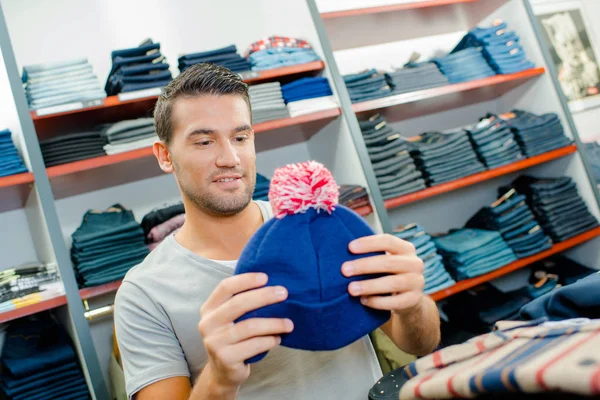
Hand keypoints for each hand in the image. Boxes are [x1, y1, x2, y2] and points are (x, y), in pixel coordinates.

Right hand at [198, 273, 293, 393]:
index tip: (266, 277)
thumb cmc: (233, 338)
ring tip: (289, 324)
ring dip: (273, 323)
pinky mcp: (226, 358)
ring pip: (249, 326)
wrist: (223, 372)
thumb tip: (272, 283)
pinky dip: (269, 340)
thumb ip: (242, 302)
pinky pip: (254, 345)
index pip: (225, 287)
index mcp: (209, 308)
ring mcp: (215, 342)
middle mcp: (208, 324)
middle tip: (284, 293)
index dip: (246, 280)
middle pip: (238, 304)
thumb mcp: (230, 318)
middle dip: (264, 296)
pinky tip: (278, 338)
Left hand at [341, 234, 424, 314]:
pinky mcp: (414, 300)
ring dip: (369, 286)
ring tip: (351, 289)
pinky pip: (395, 302)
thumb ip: (371, 254)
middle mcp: (415, 263)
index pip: (388, 241)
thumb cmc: (389, 274)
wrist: (408, 298)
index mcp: (406, 249)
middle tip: (344, 270)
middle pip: (388, 262)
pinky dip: (377, 302)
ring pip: (392, 283)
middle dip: (363, 266)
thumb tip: (341, 251)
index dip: (368, 243)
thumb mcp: (384, 260)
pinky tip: (363, 300)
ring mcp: (417, 282)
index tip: (350, 247)